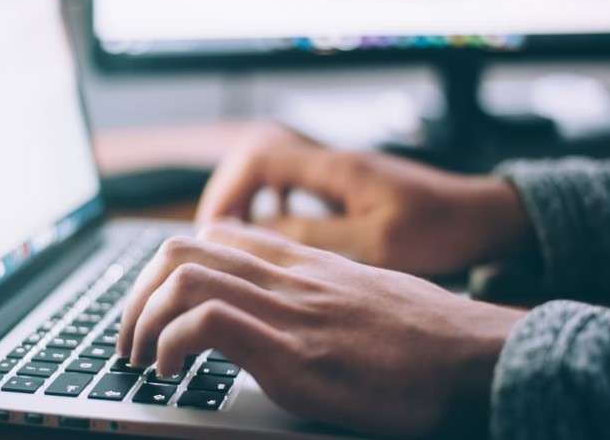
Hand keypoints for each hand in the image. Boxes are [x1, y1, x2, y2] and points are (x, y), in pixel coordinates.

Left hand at [117, 223, 525, 437]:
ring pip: (183, 277)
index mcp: (303, 263)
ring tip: (141, 358)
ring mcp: (289, 311)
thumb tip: (289, 312)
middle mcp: (288, 276)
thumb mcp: (364, 296)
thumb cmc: (428, 336)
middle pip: (182, 249)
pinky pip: (207, 324)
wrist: (479, 357)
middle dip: (137, 294)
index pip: (216, 236)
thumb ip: (319, 292)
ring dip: (142, 320)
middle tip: (131, 337)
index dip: (169, 267)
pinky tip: (172, 373)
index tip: (157, 305)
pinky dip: (171, 345)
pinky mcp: (294, 354)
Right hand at [197, 124, 531, 275]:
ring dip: (248, 197)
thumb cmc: (441, 229)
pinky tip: (276, 232)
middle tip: (216, 235)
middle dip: (229, 193)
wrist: (484, 217)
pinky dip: (273, 204)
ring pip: (273, 169)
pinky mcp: (347, 186)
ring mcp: (339, 171)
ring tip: (237, 235)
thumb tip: (259, 234)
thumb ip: (316, 236)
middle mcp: (332, 161)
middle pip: (256, 156)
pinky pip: (294, 184)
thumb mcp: (377, 243)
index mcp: (336, 168)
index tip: (214, 229)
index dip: (227, 190)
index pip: (259, 157)